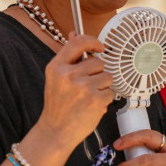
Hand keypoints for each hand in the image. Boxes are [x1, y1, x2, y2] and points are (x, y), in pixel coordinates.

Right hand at [37, 33, 112, 148]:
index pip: (79, 43)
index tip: (100, 47)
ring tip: (88, 97)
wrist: (56, 131)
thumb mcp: (56, 77)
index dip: (93, 41)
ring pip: (106, 76)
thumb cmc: (58, 104)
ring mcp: (83, 88)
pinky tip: (91, 106)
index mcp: (57, 67)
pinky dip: (104, 99)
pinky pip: (110, 92)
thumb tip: (74, 33)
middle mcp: (69, 75)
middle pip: (98, 62)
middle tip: (85, 86)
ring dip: (102, 86)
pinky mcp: (95, 100)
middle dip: (96, 73)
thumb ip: (68, 56)